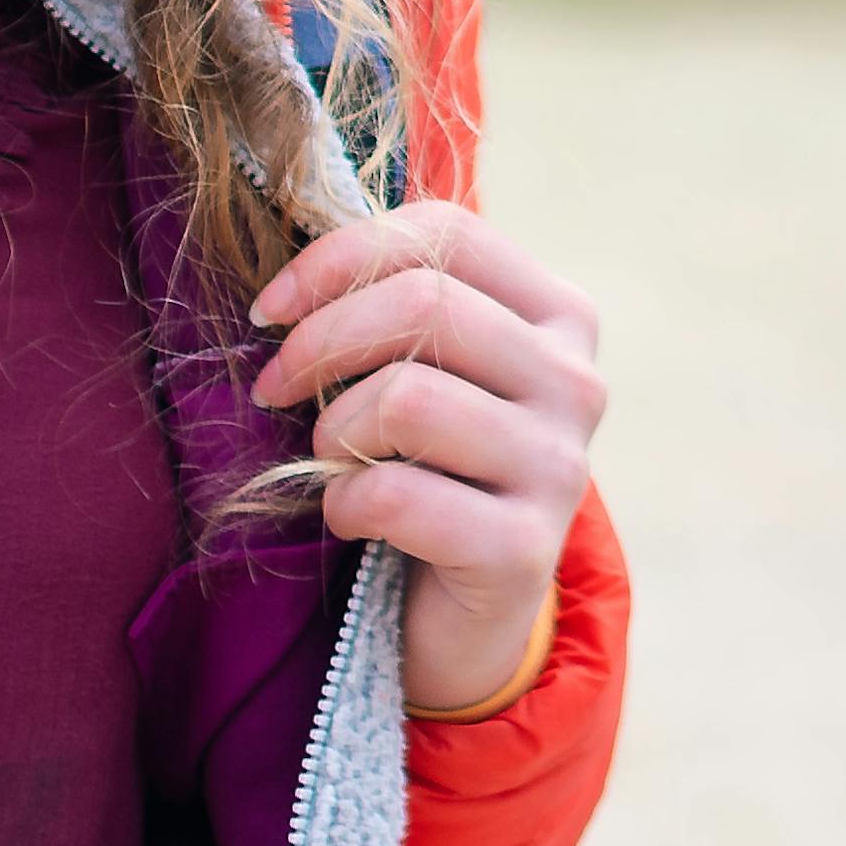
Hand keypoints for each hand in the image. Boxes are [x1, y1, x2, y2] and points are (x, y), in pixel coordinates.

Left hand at [251, 198, 607, 718]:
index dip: (340, 256)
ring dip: (336, 430)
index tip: (270, 309)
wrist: (465, 613)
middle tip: (273, 389)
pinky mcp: (525, 550)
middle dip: (320, 342)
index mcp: (557, 313)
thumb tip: (294, 253)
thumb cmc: (428, 465)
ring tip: (329, 458)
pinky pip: (400, 496)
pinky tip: (352, 517)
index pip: (447, 232)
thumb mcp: (422, 368)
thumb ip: (394, 303)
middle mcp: (575, 380)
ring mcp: (560, 466)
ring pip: (409, 398)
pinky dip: (347, 503)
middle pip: (422, 305)